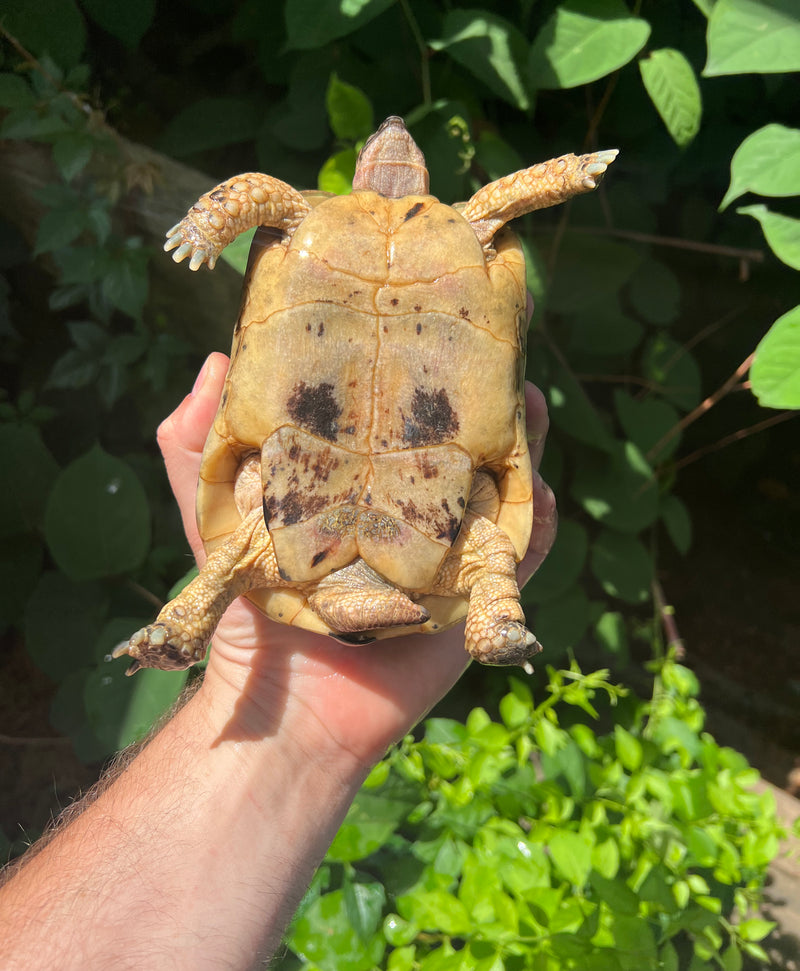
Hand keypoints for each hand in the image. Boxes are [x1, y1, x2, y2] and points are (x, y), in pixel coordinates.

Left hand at [158, 353, 556, 768]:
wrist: (290, 706)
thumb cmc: (251, 611)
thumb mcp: (213, 521)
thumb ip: (197, 448)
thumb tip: (215, 362)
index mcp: (362, 486)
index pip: (398, 416)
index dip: (420, 369)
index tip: (431, 320)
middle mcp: (412, 511)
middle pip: (461, 440)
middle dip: (486, 393)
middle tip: (500, 349)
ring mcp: (450, 551)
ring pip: (503, 485)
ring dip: (525, 442)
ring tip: (528, 402)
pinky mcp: (475, 595)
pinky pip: (521, 554)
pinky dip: (540, 522)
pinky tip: (542, 489)